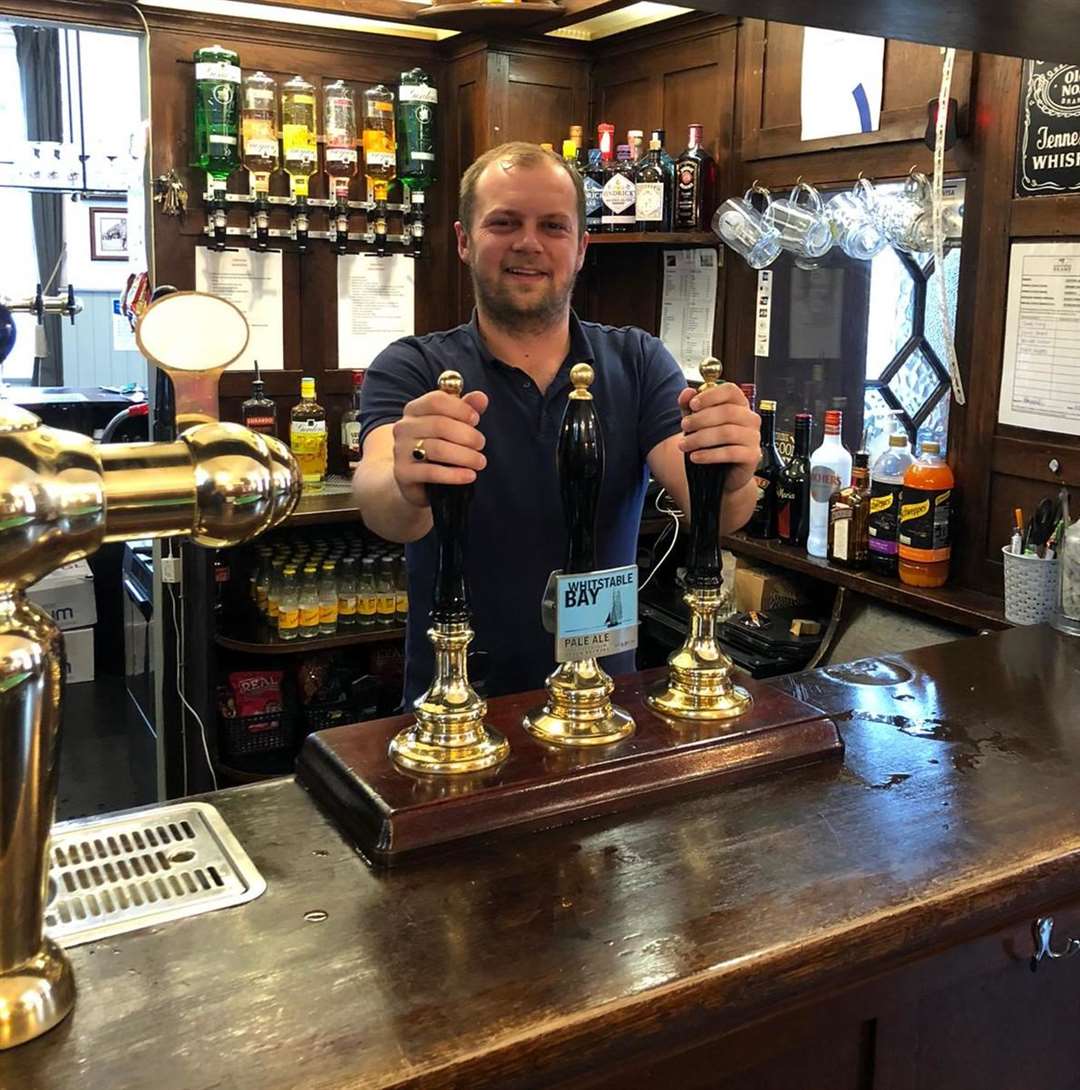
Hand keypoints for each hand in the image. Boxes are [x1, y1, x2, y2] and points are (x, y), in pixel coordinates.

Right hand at [391, 388, 488, 507]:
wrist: (409, 474)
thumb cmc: (434, 442)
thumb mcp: (450, 422)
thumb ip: (465, 408)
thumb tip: (481, 397)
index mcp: (414, 409)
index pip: (436, 401)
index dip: (460, 408)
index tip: (476, 419)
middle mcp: (404, 427)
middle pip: (440, 425)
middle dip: (467, 435)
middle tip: (480, 444)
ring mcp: (401, 450)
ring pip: (438, 449)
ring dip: (465, 456)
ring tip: (480, 462)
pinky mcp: (403, 473)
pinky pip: (432, 473)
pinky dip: (455, 475)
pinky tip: (470, 475)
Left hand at [678, 382, 760, 493]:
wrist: (723, 475)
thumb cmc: (713, 445)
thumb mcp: (697, 423)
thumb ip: (690, 407)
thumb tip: (687, 392)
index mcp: (740, 405)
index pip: (730, 391)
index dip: (710, 396)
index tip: (692, 405)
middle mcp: (750, 419)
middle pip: (727, 412)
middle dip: (700, 419)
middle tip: (684, 426)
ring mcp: (754, 437)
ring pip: (727, 432)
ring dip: (700, 438)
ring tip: (684, 444)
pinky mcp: (752, 456)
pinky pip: (730, 453)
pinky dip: (709, 455)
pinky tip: (695, 457)